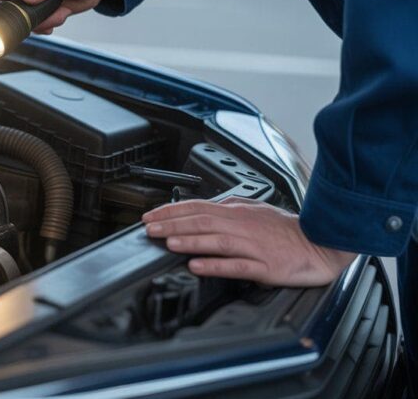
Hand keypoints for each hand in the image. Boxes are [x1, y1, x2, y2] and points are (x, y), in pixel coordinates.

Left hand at [142, 198, 355, 286]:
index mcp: (238, 212)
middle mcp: (243, 226)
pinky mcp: (264, 266)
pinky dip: (215, 265)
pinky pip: (236, 265)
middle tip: (150, 228)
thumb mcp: (256, 210)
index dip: (171, 210)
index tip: (151, 215)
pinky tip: (197, 266)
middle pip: (201, 222)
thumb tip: (205, 205)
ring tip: (168, 241)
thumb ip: (230, 206)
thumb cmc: (288, 230)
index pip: (197, 207)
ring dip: (190, 241)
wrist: (320, 245)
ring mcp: (253, 246)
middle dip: (172, 224)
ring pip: (216, 241)